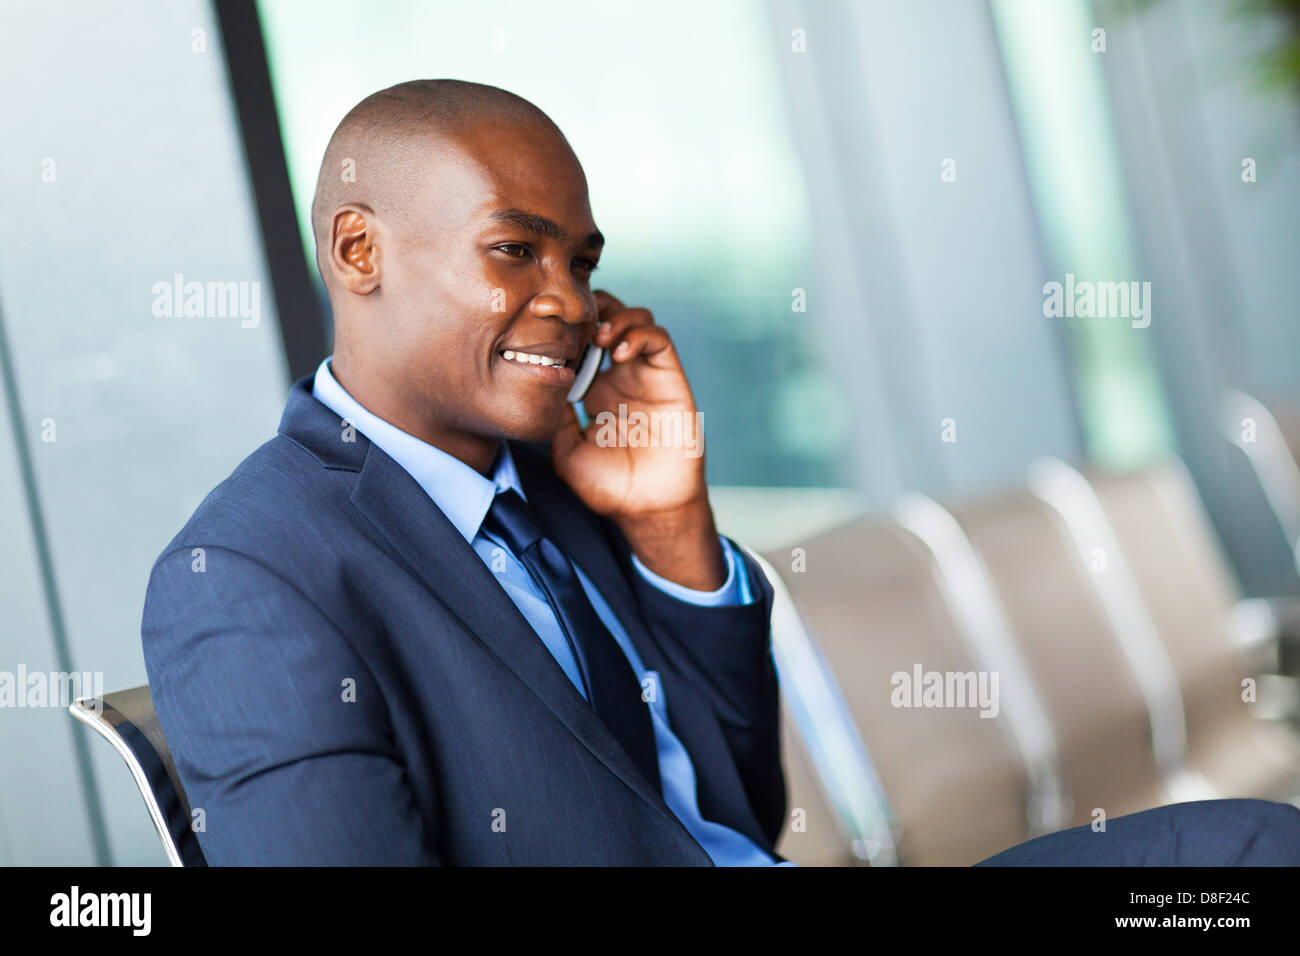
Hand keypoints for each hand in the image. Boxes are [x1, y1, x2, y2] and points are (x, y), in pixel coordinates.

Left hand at [551, 290, 726, 589]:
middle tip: (572, 322)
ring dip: (616, 317)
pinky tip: (618, 351)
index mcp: (594, 390)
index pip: (582, 343)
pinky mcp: (670, 379)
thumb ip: (555, 417)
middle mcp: (620, 377)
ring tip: (599, 338)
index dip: (566, 329)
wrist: (648, 507)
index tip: (543, 326)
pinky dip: (639, 334)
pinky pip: (659, 340)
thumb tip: (541, 382)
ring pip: (636, 320)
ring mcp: (645, 375)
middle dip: (591, 311)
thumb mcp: (566, 451)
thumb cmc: (609, 487)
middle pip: (609, 319)